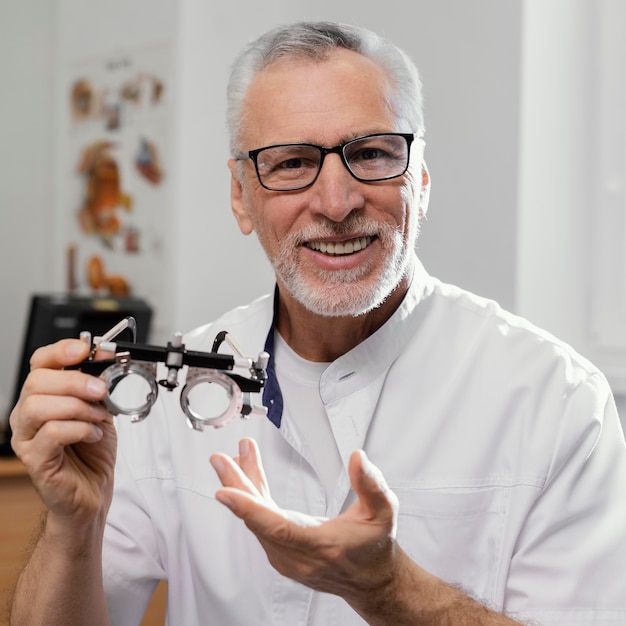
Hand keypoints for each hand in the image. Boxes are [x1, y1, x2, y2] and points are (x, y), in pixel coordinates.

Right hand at [10, 339, 116, 523]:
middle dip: (75, 381)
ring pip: (39, 406)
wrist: (93, 491)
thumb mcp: (101, 409)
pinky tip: (92, 435)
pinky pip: (51, 434)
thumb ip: (99, 384)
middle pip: (37, 382)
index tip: (86, 349)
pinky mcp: (35, 460)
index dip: (61, 351)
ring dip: (77, 407)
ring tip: (98, 417)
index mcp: (43, 397)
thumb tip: (105, 355)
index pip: (40, 363)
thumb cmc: (92, 452)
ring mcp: (27, 439)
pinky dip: (79, 429)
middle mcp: (28, 415)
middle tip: (101, 391)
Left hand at [210, 438, 399, 603]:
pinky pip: (260, 524)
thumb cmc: (375, 545)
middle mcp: (299, 558)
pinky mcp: (281, 555)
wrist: (372, 580)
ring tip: (234, 458)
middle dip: (236, 486)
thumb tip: (357, 458)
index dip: (249, 509)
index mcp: (322, 545)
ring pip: (256, 520)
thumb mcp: (383, 511)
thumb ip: (371, 483)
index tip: (225, 492)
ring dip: (243, 488)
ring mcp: (287, 559)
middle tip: (221, 460)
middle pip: (258, 521)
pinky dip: (251, 499)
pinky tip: (247, 477)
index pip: (279, 528)